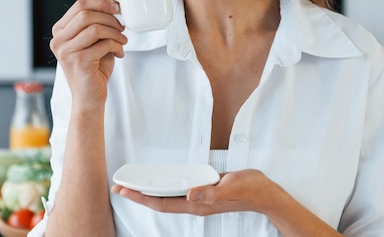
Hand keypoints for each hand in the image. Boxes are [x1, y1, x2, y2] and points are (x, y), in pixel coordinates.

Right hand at [50, 0, 126, 108]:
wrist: (89, 98)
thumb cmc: (94, 68)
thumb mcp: (95, 40)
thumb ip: (98, 21)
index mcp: (60, 31)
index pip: (79, 5)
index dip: (101, 1)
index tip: (118, 6)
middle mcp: (58, 40)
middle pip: (86, 13)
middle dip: (109, 16)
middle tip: (122, 25)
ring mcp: (66, 51)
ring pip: (95, 27)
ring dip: (115, 32)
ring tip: (123, 40)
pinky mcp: (78, 62)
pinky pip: (103, 44)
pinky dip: (117, 46)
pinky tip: (120, 53)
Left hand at [111, 169, 273, 216]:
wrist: (265, 193)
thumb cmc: (250, 190)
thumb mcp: (231, 189)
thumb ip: (211, 194)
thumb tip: (190, 195)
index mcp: (198, 205)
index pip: (163, 203)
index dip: (142, 197)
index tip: (125, 191)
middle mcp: (195, 204)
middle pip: (160, 201)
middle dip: (138, 195)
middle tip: (118, 187)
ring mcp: (198, 198)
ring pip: (167, 196)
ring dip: (149, 190)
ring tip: (132, 183)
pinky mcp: (202, 190)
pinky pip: (178, 189)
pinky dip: (165, 184)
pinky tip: (158, 179)